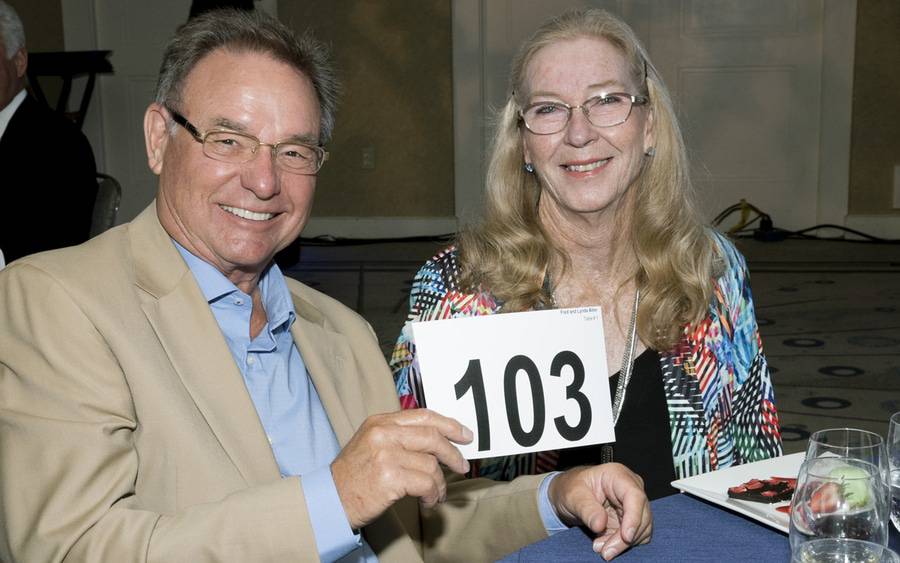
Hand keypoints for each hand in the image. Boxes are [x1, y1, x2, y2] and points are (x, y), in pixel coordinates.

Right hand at [331, 409, 472, 528]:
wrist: (331, 499)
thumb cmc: (354, 476)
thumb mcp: (372, 444)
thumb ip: (400, 437)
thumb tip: (438, 441)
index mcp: (380, 422)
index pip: (423, 416)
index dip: (449, 424)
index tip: (465, 434)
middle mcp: (383, 433)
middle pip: (432, 437)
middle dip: (452, 453)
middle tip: (462, 466)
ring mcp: (387, 454)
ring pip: (431, 464)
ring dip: (440, 483)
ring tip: (436, 494)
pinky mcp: (390, 477)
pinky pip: (426, 483)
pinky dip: (432, 494)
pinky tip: (429, 501)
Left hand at [548, 463, 651, 559]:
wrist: (568, 494)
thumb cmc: (570, 488)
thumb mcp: (572, 496)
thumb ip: (586, 509)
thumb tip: (600, 524)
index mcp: (617, 475)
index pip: (635, 496)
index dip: (634, 518)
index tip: (626, 537)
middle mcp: (631, 488)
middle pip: (641, 516)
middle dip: (625, 538)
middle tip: (605, 551)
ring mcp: (634, 504)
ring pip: (642, 529)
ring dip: (624, 543)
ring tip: (601, 547)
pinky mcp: (632, 519)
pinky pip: (637, 536)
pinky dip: (624, 545)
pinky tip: (607, 545)